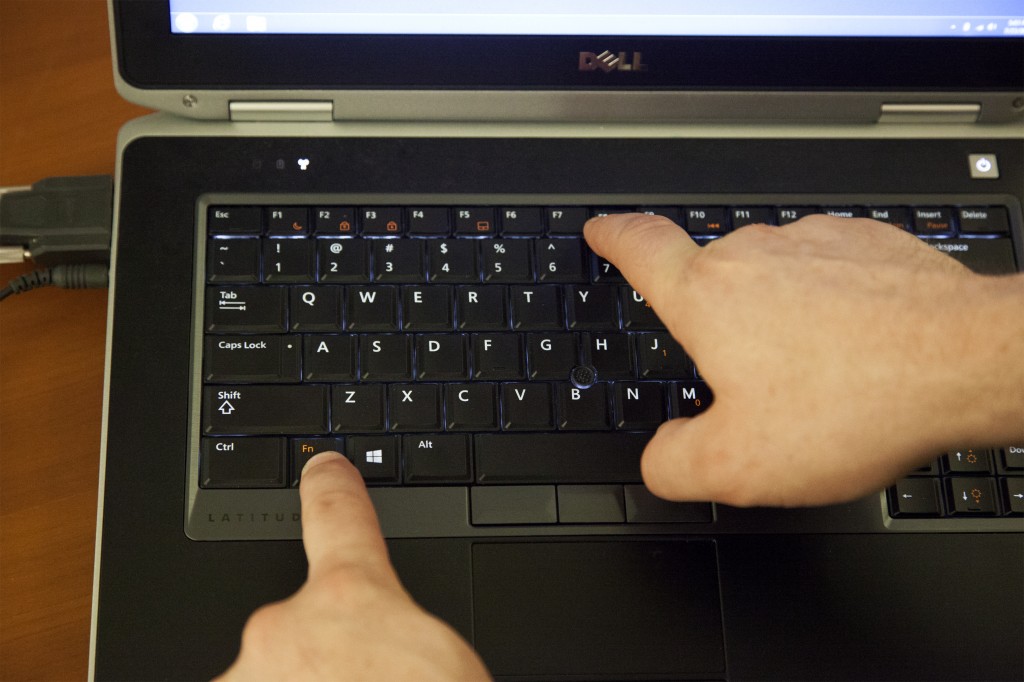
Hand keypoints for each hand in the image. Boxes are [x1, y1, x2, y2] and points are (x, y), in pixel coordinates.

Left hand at [215, 452, 489, 681]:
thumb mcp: (438, 663)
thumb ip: (396, 640)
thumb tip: (382, 654)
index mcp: (353, 598)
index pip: (337, 516)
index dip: (329, 489)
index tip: (321, 470)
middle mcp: (282, 629)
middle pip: (298, 635)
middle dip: (324, 672)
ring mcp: (244, 679)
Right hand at [585, 214, 1023, 506]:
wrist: (966, 364)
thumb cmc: (855, 403)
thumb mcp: (737, 465)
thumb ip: (673, 463)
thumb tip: (660, 455)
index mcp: (709, 297)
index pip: (639, 247)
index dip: (612, 237)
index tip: (603, 230)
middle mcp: (756, 254)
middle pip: (713, 280)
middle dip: (717, 322)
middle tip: (746, 379)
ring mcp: (815, 243)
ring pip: (774, 279)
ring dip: (777, 318)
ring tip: (814, 376)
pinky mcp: (868, 244)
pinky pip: (828, 273)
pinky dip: (828, 306)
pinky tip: (854, 349)